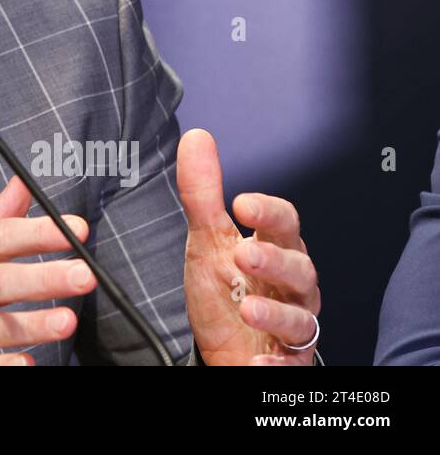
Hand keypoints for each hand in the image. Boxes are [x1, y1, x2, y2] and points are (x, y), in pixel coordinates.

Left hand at [178, 128, 320, 364]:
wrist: (227, 349)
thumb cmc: (226, 290)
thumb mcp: (207, 240)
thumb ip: (203, 193)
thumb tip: (197, 137)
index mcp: (274, 249)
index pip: (285, 223)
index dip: (269, 211)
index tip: (242, 203)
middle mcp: (291, 285)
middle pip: (299, 267)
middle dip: (274, 260)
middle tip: (243, 255)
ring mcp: (293, 323)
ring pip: (301, 317)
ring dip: (276, 313)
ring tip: (248, 309)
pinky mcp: (289, 360)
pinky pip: (293, 361)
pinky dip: (278, 362)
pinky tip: (261, 361)